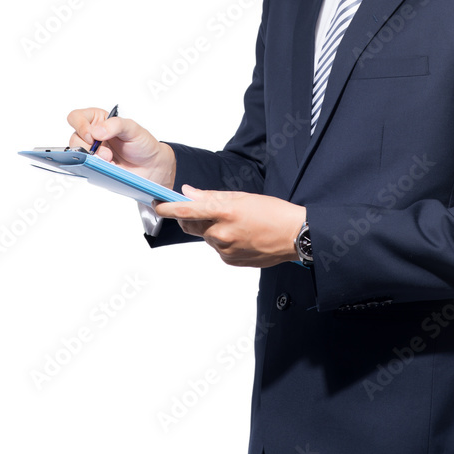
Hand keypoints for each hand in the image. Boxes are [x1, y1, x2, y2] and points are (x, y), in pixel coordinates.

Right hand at [66, 107, 175, 188]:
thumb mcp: (133, 128)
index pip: (76, 117)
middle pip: (74, 138)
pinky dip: (95, 168)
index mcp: (99, 120)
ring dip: (93, 159)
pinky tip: (108, 166)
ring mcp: (92, 152)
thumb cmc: (143, 144)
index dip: (80, 126)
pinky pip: (85, 168)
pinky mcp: (94, 166)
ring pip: (78, 155)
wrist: (151, 166)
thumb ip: (115, 125)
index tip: (92, 136)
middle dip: (89, 147)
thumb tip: (96, 131)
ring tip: (109, 159)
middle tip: (106, 152)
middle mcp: (92, 135)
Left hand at [154, 186, 306, 267]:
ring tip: (236, 223)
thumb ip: (211, 196)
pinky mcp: (230, 261)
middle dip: (192, 217)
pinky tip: (241, 235)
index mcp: (225, 212)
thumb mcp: (242, 197)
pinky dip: (223, 240)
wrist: (295, 236)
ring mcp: (225, 250)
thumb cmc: (274, 213)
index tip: (158, 205)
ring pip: (206, 237)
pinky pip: (217, 248)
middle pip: (192, 225)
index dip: (169, 208)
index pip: (187, 210)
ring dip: (212, 229)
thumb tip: (189, 193)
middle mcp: (222, 233)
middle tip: (204, 209)